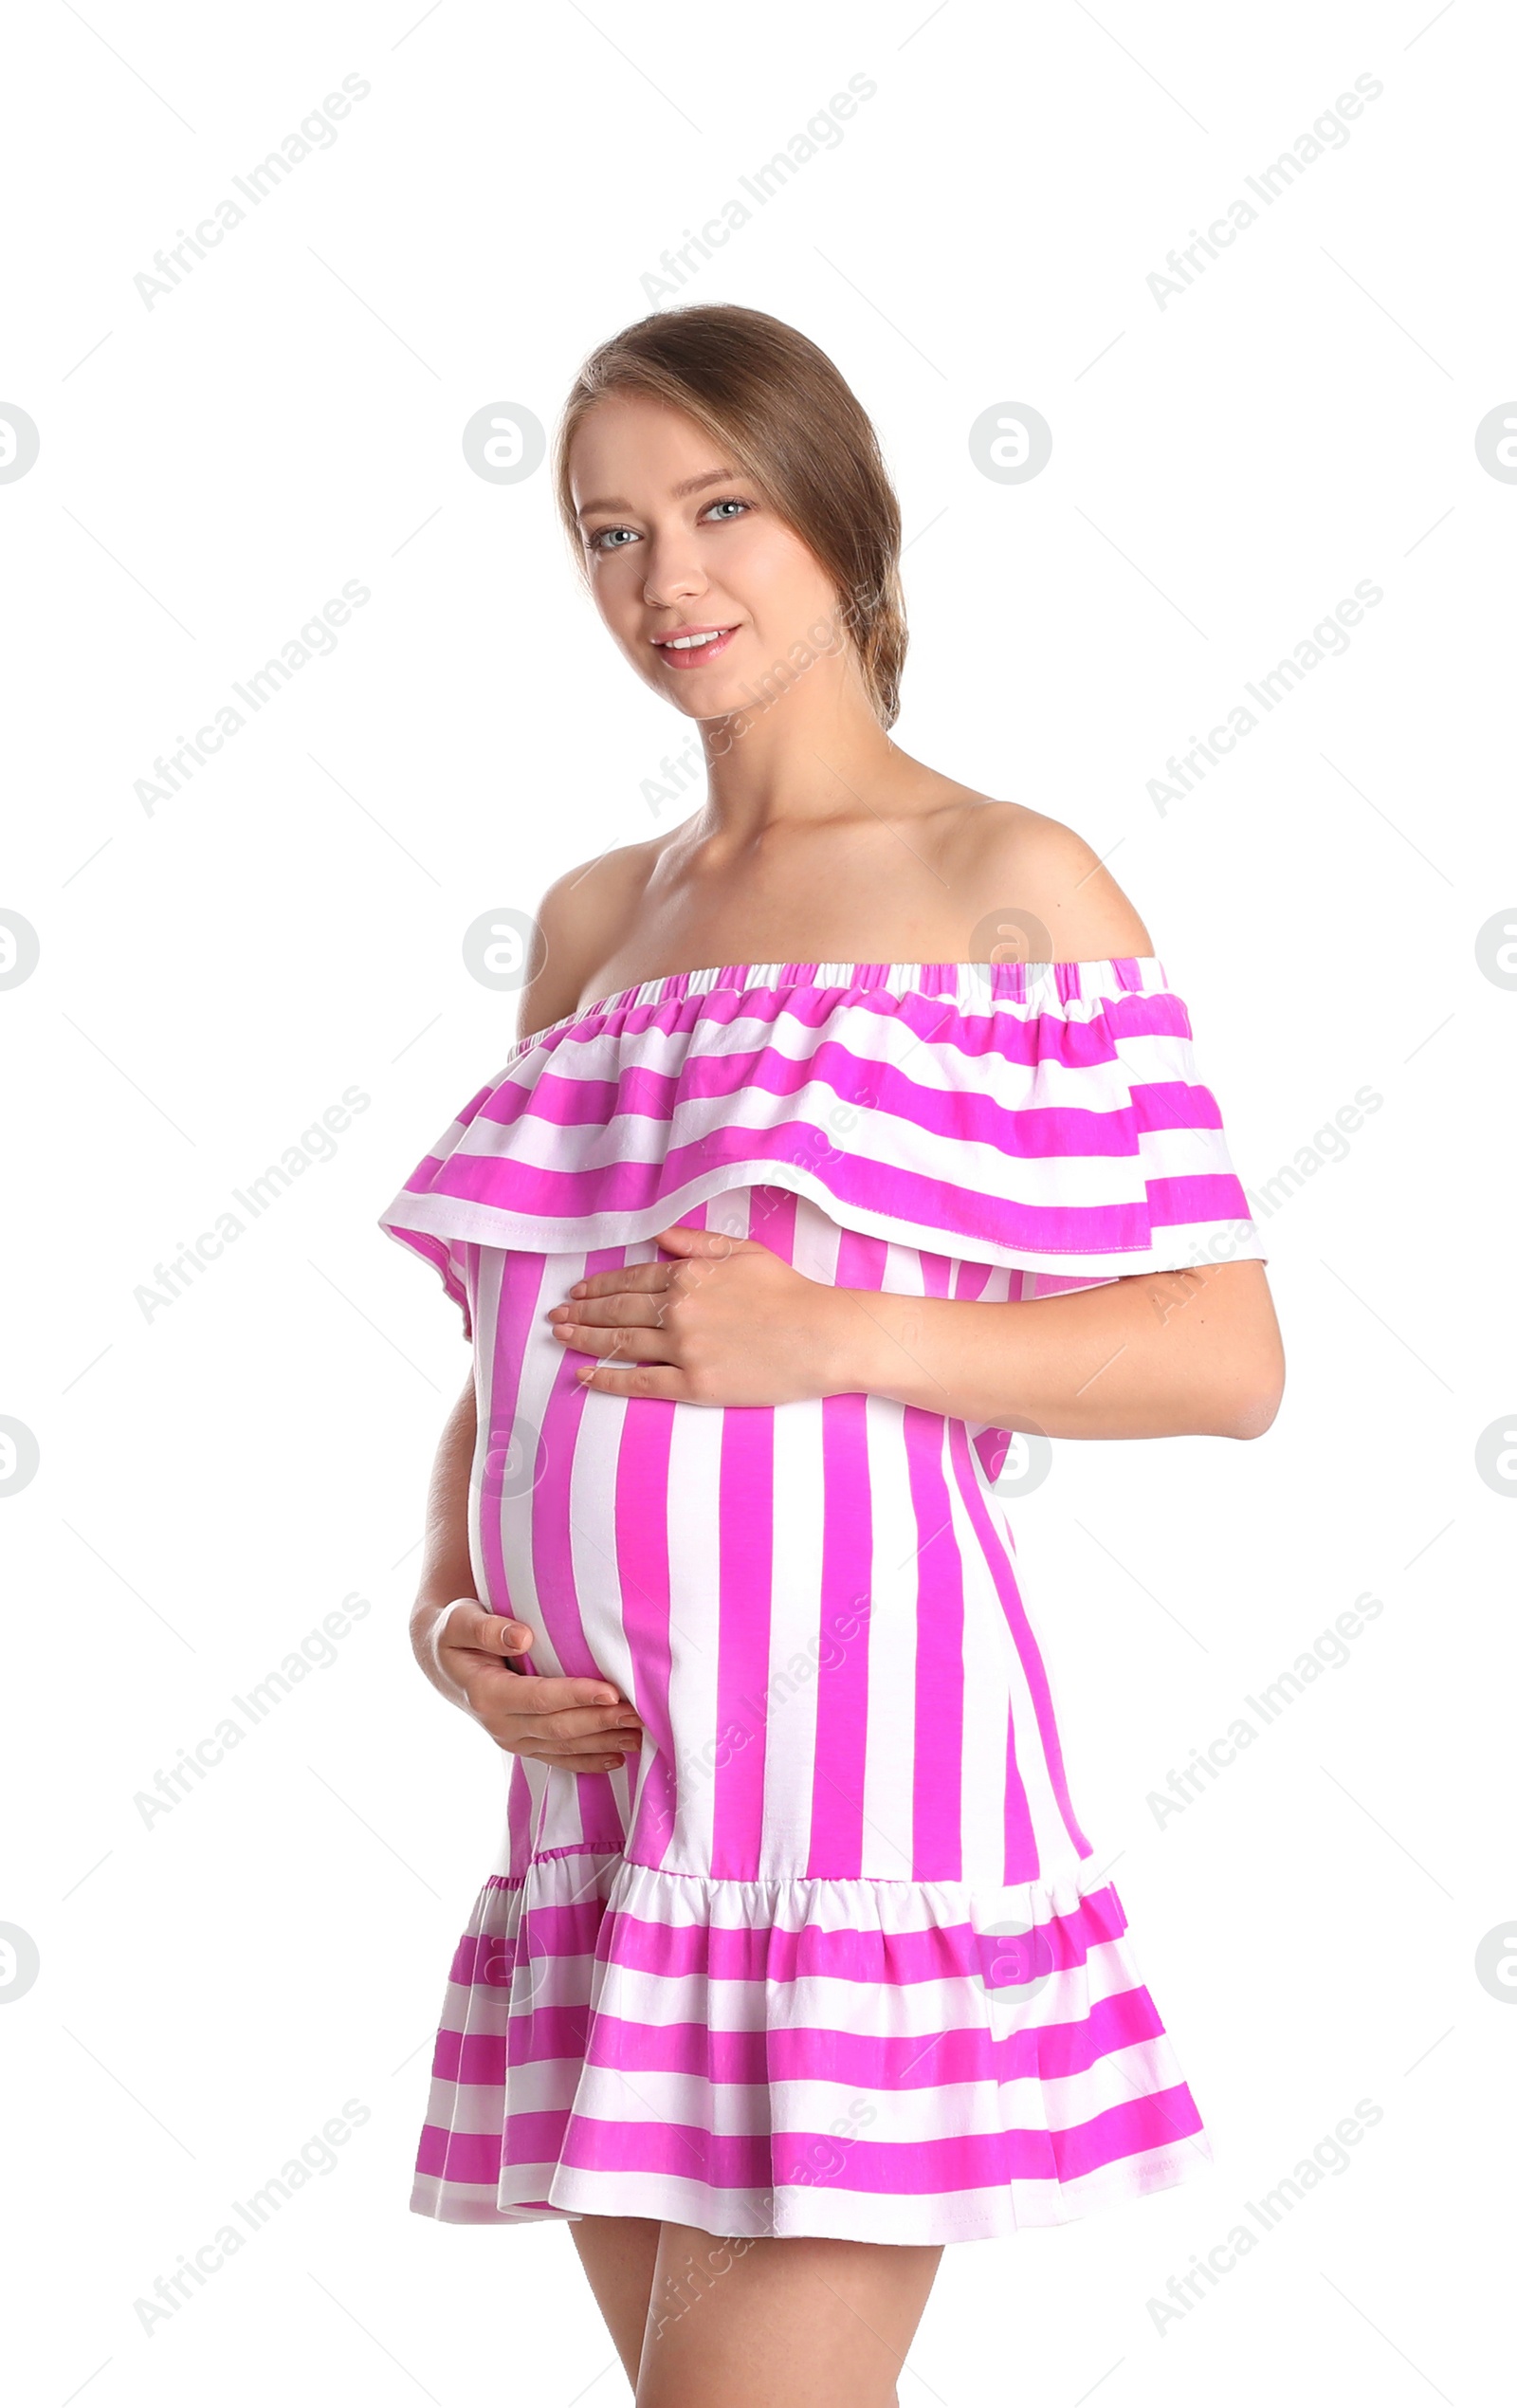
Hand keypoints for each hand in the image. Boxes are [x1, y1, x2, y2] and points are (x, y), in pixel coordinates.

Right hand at [421, 1598, 643, 1771]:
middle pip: (558, 1727)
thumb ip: (487, 1629)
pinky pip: (558, 1758)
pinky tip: (617, 1758)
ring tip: (639, 1735)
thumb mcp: (460, 1620)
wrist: (443, 1660)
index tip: (611, 1691)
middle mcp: (499, 1724)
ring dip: (602, 1743)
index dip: (576, 1696)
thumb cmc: (455, 1632)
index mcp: (486, 1694)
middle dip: (600, 1722)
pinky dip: (588, 1761)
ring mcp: (512, 1739)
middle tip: (639, 1713)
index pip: (539, 1698)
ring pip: (563, 1747)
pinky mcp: (523, 1743)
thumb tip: (521, 1637)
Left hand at [544, 1222, 849, 1405]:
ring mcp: (685, 1349)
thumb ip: (699, 1243)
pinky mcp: (696, 1384)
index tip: (577, 1293)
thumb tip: (661, 1237)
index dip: (599, 1286)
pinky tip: (585, 1375)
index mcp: (689, 1275)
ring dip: (585, 1339)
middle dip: (582, 1312)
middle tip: (555, 1317)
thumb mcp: (745, 1253)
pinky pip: (641, 1383)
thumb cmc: (790, 1292)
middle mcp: (679, 1310)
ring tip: (561, 1338)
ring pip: (621, 1343)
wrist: (823, 1336)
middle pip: (618, 1310)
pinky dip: (608, 1378)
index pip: (631, 1279)